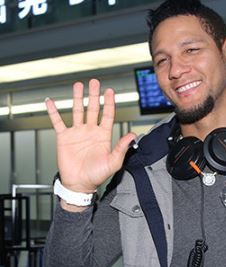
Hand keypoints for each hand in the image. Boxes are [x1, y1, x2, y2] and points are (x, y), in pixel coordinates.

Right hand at [46, 79, 135, 194]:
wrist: (80, 184)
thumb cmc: (97, 175)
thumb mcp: (113, 162)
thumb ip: (122, 147)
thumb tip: (132, 135)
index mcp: (103, 136)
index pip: (107, 115)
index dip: (109, 103)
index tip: (110, 91)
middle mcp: (91, 131)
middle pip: (93, 109)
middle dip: (94, 95)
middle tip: (95, 82)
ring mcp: (77, 133)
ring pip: (77, 111)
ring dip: (78, 98)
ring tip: (78, 85)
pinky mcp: (64, 138)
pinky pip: (58, 122)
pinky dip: (53, 112)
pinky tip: (51, 102)